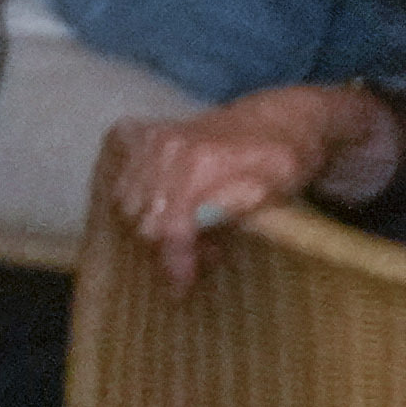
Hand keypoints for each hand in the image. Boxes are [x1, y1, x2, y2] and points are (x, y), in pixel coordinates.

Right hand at [116, 83, 382, 279]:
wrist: (281, 117)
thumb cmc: (287, 157)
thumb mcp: (278, 187)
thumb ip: (238, 206)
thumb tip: (201, 228)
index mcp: (202, 162)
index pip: (172, 227)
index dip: (175, 262)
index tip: (181, 288)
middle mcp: (167, 149)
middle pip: (144, 222)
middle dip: (170, 246)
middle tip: (207, 249)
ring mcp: (151, 139)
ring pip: (125, 205)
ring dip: (154, 225)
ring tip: (191, 227)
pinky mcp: (142, 134)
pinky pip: (118, 178)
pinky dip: (133, 197)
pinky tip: (159, 203)